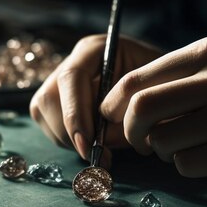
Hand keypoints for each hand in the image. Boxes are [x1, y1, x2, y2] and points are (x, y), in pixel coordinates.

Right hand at [30, 34, 161, 163]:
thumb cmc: (163, 85)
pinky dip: (68, 142)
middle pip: (50, 97)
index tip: (89, 145)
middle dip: (70, 133)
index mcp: (94, 49)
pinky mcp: (56, 102)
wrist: (162, 85)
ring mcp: (60, 81)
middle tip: (98, 157)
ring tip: (100, 152)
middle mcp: (72, 61)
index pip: (72, 77)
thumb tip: (101, 141)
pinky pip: (49, 124)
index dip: (75, 114)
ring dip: (69, 140)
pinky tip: (92, 145)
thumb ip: (128, 112)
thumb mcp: (153, 92)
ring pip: (44, 113)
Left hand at [100, 34, 206, 187]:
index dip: (118, 104)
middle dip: (129, 132)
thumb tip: (138, 97)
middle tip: (140, 144)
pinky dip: (191, 168)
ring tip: (189, 149)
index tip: (119, 121)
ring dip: (166, 152)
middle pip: (141, 108)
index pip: (139, 76)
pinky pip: (191, 165)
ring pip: (165, 141)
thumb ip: (198, 74)